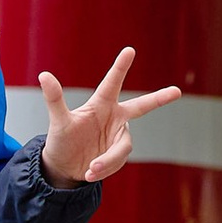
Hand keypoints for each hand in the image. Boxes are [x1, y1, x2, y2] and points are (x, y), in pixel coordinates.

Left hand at [35, 48, 183, 186]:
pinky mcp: (119, 153)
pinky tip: (89, 172)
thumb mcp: (58, 121)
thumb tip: (43, 74)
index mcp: (100, 104)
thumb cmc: (60, 140)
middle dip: (159, 99)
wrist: (63, 167)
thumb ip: (54, 99)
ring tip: (90, 168)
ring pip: (123, 148)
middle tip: (177, 91)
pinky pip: (118, 161)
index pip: (112, 83)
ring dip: (107, 160)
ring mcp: (119, 135)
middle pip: (141, 107)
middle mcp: (114, 117)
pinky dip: (104, 168)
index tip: (129, 50)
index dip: (120, 67)